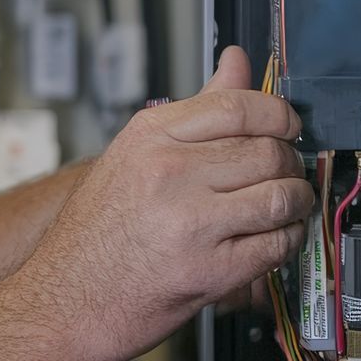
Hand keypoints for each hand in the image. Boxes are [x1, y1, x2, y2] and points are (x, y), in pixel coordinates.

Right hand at [13, 47, 311, 360]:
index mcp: (150, 137)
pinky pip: (276, 245)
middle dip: (289, 163)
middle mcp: (169, 173)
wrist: (64, 300)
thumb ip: (197, 109)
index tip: (288, 126)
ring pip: (281, 196)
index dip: (278, 114)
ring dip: (297, 202)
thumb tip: (236, 60)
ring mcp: (190, 222)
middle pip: (267, 151)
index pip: (237, 105)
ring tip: (288, 206)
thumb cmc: (96, 232)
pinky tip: (276, 239)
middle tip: (285, 173)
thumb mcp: (134, 155)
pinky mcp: (210, 270)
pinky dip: (288, 241)